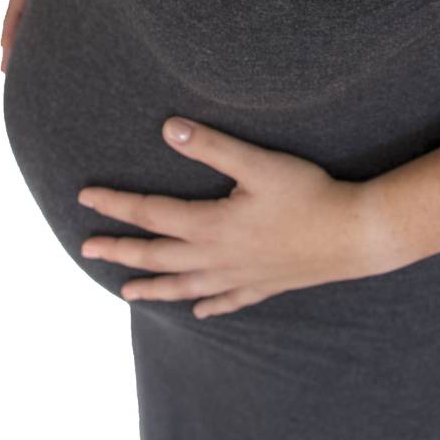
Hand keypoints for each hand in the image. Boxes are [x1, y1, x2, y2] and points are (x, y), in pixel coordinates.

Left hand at [77, 116, 393, 317]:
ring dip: (153, 287)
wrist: (355, 236)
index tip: (85, 198)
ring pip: (185, 286)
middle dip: (120, 251)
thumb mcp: (258, 164)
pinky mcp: (264, 285)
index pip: (151, 214)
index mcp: (211, 225)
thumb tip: (168, 128)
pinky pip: (227, 301)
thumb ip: (212, 146)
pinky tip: (199, 311)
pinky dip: (208, 306)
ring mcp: (240, 276)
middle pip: (158, 256)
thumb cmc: (309, 195)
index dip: (116, 204)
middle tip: (87, 249)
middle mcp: (218, 257)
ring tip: (126, 292)